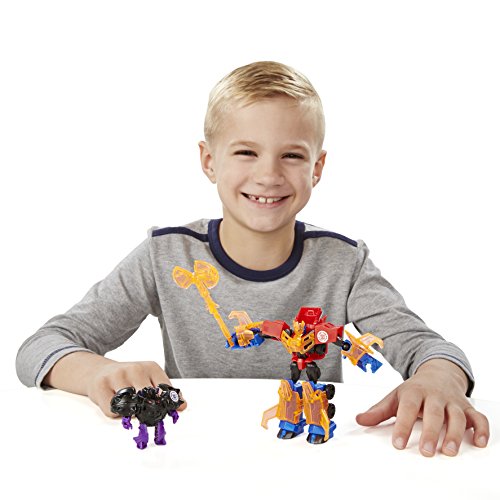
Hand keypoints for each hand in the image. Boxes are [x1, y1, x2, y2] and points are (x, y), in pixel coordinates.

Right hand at [87, 359, 187, 417]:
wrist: (99, 371)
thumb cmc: (129, 379)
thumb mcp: (149, 380)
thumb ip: (165, 393)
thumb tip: (183, 407)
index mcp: (151, 367)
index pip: (165, 390)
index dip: (166, 405)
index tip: (164, 412)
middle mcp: (135, 369)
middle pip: (148, 398)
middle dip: (149, 411)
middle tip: (146, 416)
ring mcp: (117, 375)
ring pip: (130, 405)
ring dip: (131, 413)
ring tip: (130, 409)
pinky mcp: (101, 386)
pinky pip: (112, 410)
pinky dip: (116, 414)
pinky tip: (117, 407)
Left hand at [355, 359, 488, 455]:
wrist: (438, 372)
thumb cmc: (415, 390)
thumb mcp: (395, 397)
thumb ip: (378, 411)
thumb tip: (359, 419)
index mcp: (414, 392)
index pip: (408, 408)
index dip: (403, 425)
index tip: (398, 443)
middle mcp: (435, 396)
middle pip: (434, 413)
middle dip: (431, 432)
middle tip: (426, 451)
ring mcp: (452, 401)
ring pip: (457, 416)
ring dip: (455, 434)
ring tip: (448, 451)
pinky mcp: (467, 407)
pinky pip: (478, 417)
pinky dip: (481, 429)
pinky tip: (480, 442)